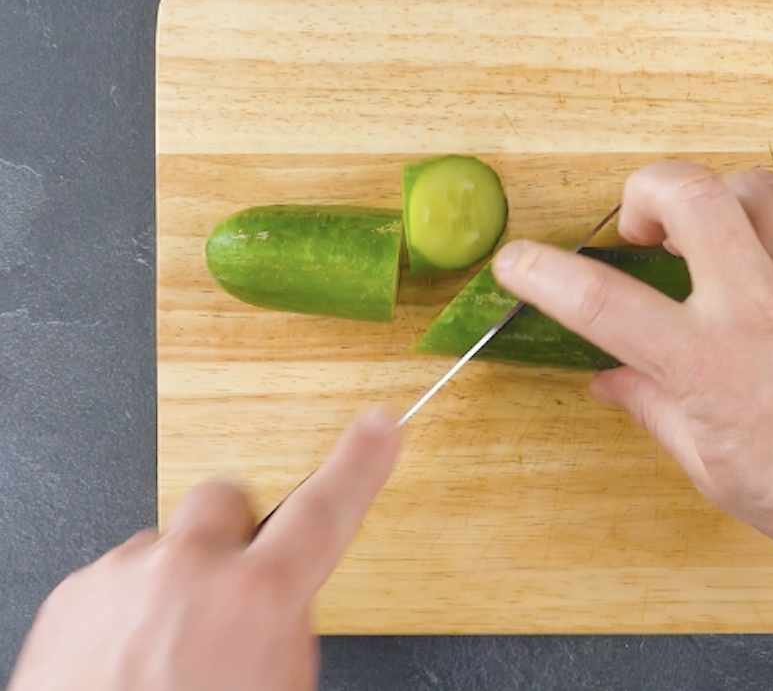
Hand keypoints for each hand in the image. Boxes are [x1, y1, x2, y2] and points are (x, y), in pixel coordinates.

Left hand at [7, 406, 401, 690]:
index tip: (377, 430)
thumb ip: (286, 627)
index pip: (326, 510)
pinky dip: (129, 609)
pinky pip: (117, 577)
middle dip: (237, 533)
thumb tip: (280, 600)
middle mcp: (188, 572)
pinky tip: (129, 660)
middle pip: (228, 498)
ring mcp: (125, 577)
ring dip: (177, 582)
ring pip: (168, 544)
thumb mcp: (282, 687)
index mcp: (256, 599)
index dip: (360, 464)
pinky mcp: (73, 595)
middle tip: (235, 586)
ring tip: (169, 650)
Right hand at [492, 160, 772, 573]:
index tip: (518, 261)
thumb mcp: (710, 465)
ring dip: (719, 199)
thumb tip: (610, 381)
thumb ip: (653, 407)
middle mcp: (758, 309)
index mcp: (706, 365)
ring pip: (758, 187)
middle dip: (646, 188)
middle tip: (641, 227)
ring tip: (711, 237)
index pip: (601, 301)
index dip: (543, 273)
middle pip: (690, 192)